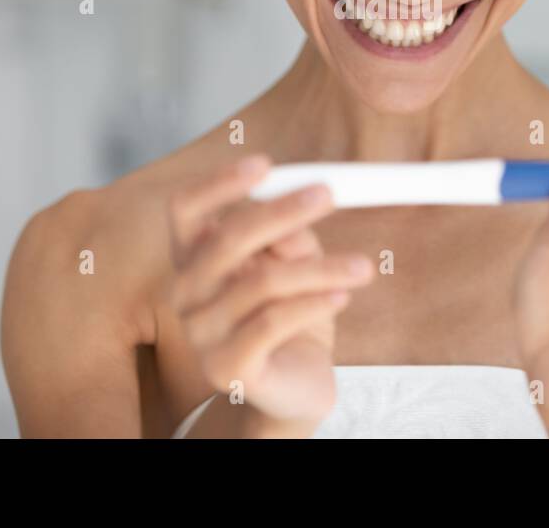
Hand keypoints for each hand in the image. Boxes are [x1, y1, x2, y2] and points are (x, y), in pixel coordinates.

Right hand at [167, 155, 374, 433]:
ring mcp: (201, 333)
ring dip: (322, 268)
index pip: (185, 209)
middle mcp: (186, 293)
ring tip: (363, 267)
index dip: (219, 183)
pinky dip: (315, 303)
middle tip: (328, 196)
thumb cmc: (292, 313)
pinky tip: (343, 297)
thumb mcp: (295, 263)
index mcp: (194, 258)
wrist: (297, 384)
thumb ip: (288, 238)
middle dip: (282, 212)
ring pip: (263, 282)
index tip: (265, 164)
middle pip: (226, 239)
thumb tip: (291, 220)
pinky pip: (273, 322)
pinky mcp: (226, 368)